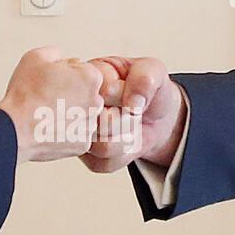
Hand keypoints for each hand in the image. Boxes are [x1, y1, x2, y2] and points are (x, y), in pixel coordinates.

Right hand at [0, 47, 103, 163]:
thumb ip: (57, 53)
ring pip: (83, 116)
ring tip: (48, 115)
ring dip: (70, 115)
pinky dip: (66, 133)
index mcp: (91, 77)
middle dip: (73, 95)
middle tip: (49, 99)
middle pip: (87, 95)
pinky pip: (77, 135)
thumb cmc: (26, 93)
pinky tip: (50, 129)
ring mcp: (91, 125)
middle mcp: (97, 102)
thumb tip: (65, 61)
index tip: (53, 82)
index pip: (85, 72)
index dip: (67, 76)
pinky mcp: (83, 144)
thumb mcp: (36, 57)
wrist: (15, 128)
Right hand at [80, 57, 186, 172]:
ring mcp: (79, 134)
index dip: (118, 96)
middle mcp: (76, 108)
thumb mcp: (153, 71)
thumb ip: (143, 78)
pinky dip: (124, 154)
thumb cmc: (148, 90)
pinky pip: (104, 163)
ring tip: (129, 123)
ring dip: (127, 137)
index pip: (93, 94)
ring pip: (101, 147)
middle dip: (125, 118)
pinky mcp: (87, 157)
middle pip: (97, 124)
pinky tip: (126, 139)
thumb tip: (132, 102)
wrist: (159, 118)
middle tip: (130, 108)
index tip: (126, 89)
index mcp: (84, 79)